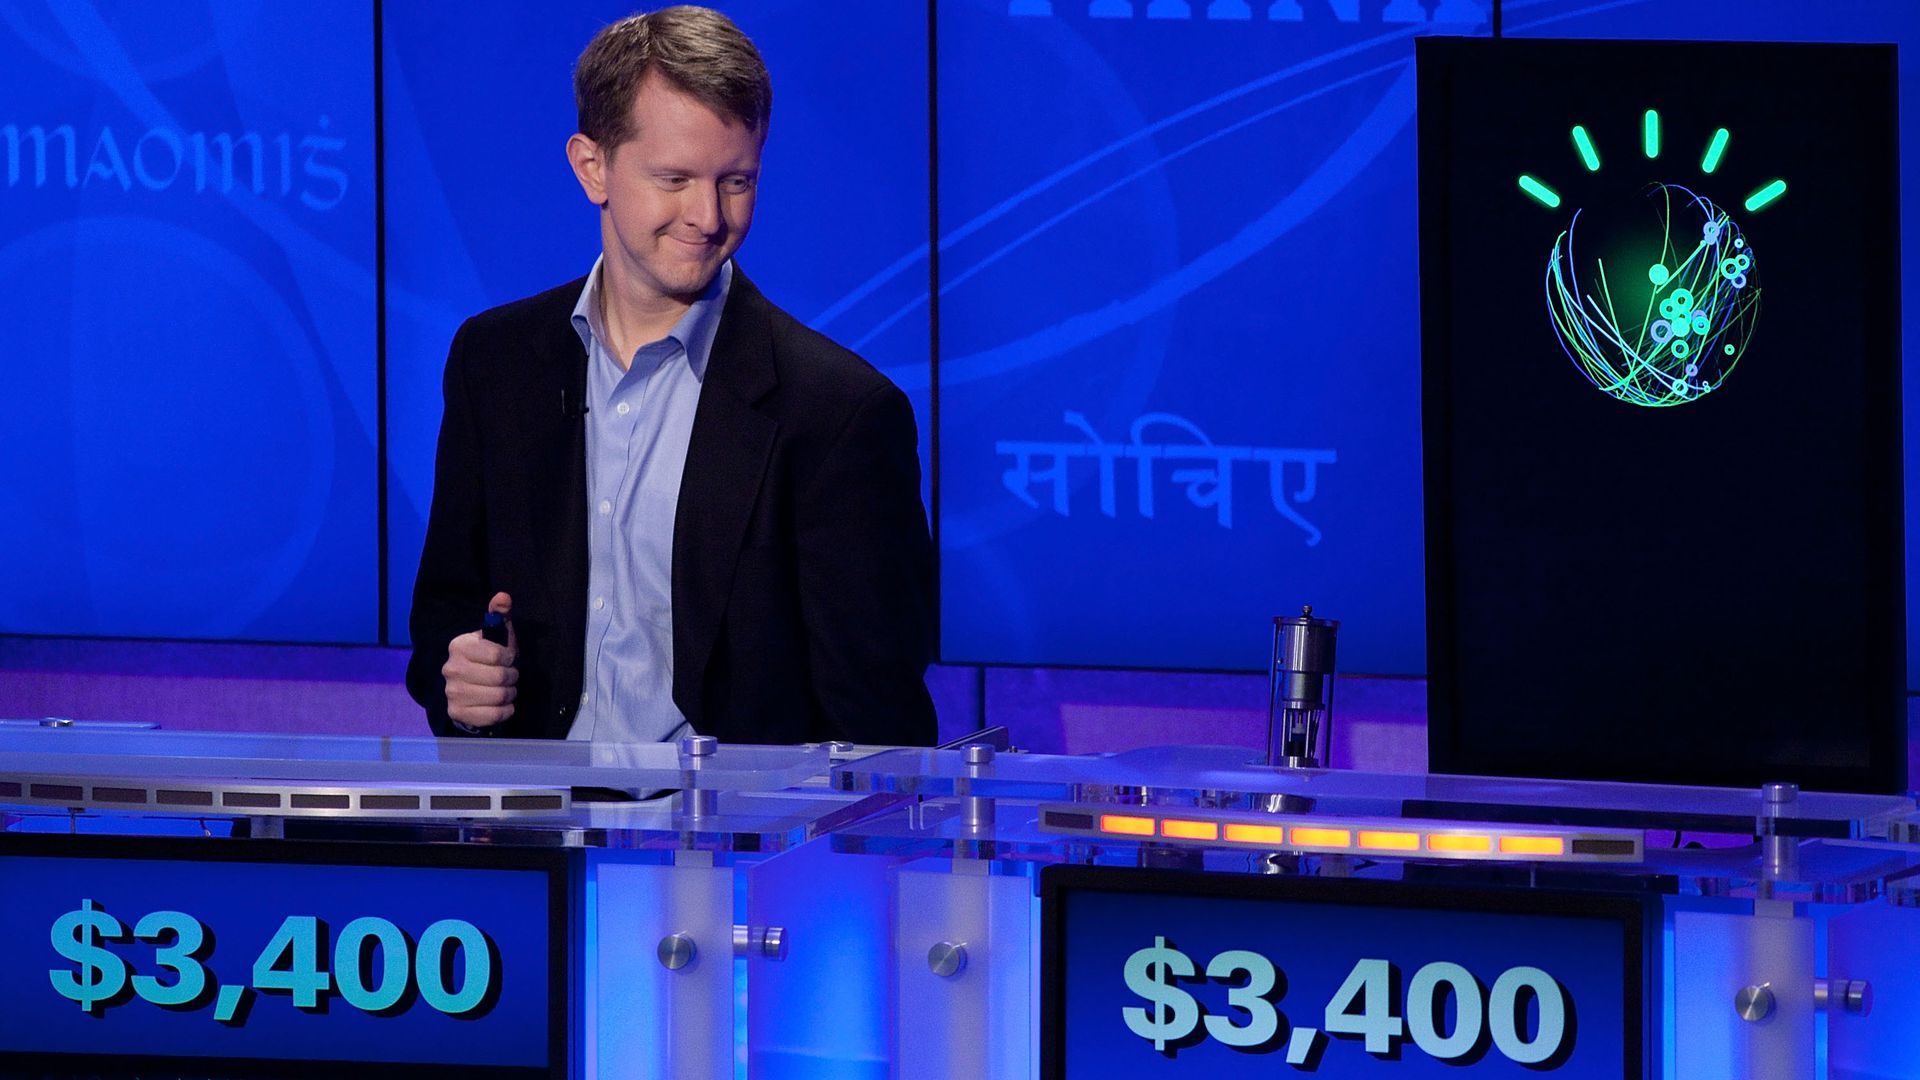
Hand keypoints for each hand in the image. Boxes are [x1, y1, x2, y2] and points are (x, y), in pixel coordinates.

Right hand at [443, 592, 516, 728]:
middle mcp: (451, 669)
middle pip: (500, 677)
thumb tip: (503, 597)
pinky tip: (502, 704)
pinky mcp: (457, 713)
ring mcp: (452, 693)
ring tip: (505, 689)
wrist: (469, 687)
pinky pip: (494, 715)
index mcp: (459, 646)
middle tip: (509, 676)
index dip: (510, 658)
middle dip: (512, 677)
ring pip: (499, 696)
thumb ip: (500, 615)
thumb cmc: (488, 658)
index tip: (508, 659)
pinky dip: (505, 710)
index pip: (498, 655)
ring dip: (509, 694)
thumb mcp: (496, 636)